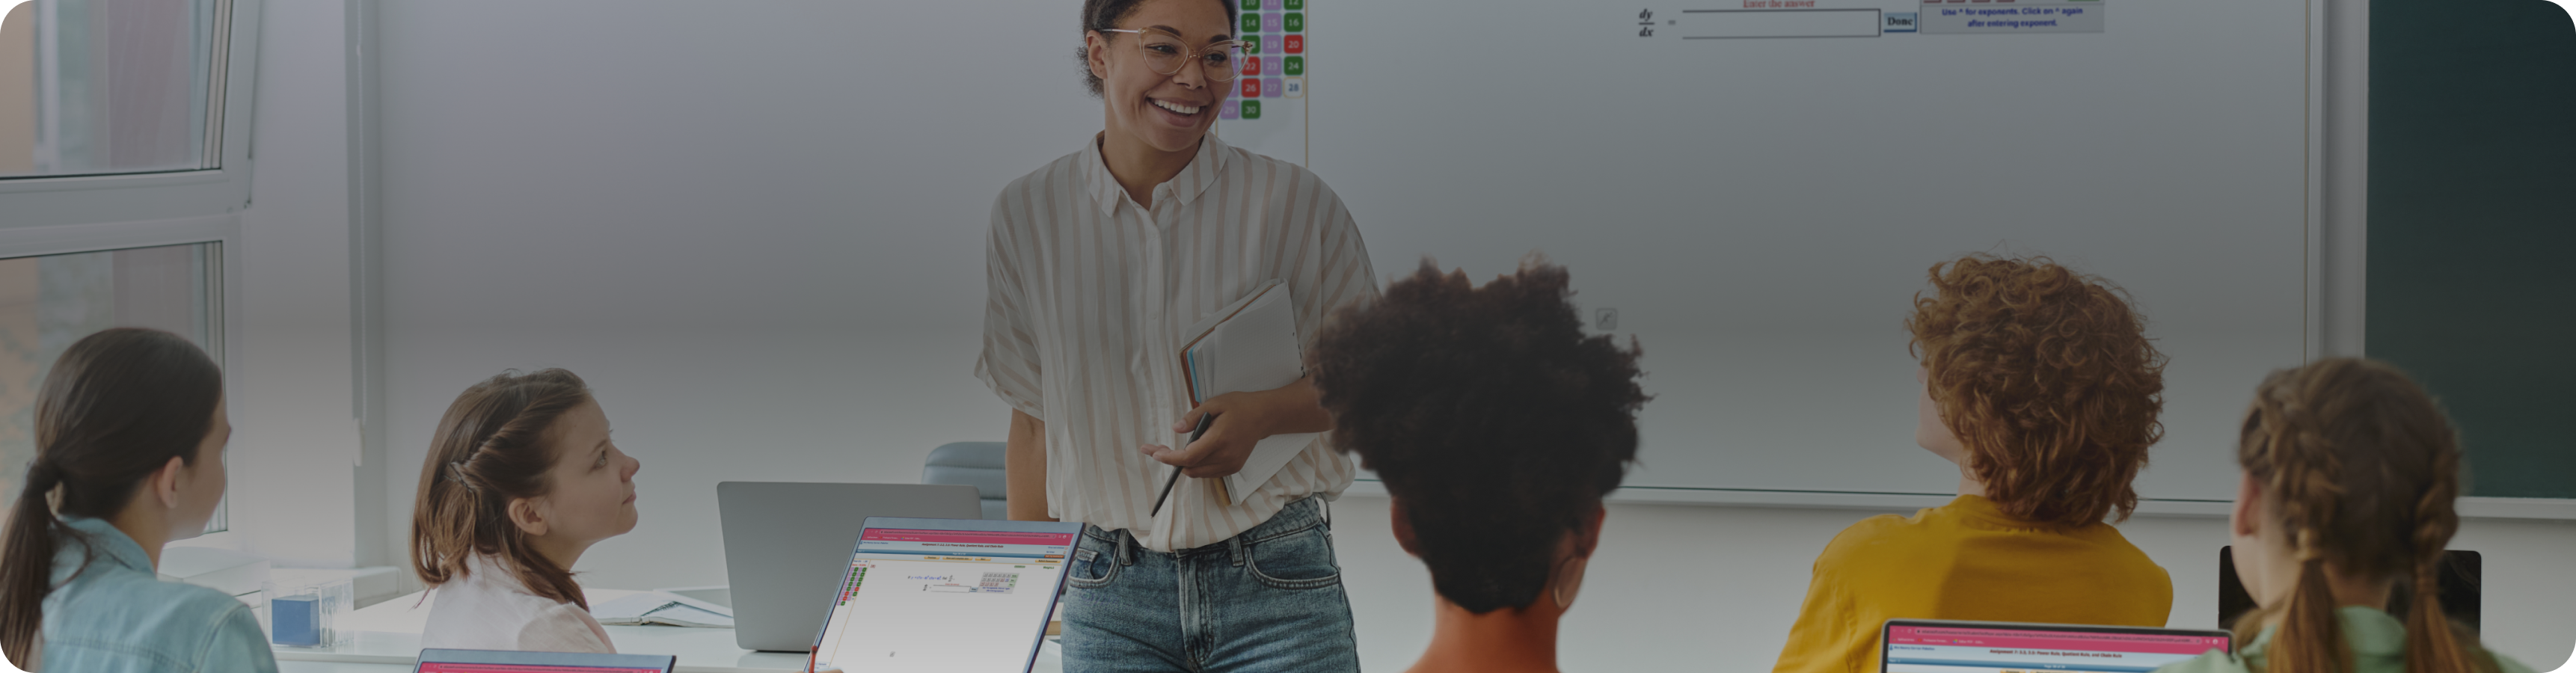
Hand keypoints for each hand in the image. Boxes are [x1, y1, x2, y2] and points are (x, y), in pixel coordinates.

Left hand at [1138, 391, 1275, 478]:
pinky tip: (1191, 453)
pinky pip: (1207, 472)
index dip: (1170, 458)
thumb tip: (1176, 429)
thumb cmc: (1239, 407)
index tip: (1154, 453)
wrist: (1262, 416)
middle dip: (1171, 460)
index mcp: (1220, 439)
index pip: (1190, 456)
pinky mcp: (1233, 468)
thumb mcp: (1214, 403)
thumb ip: (1193, 417)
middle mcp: (1226, 456)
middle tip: (1157, 449)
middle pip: (1191, 468)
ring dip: (1182, 464)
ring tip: (1170, 450)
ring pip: (1198, 473)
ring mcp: (1231, 464)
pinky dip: (1195, 465)